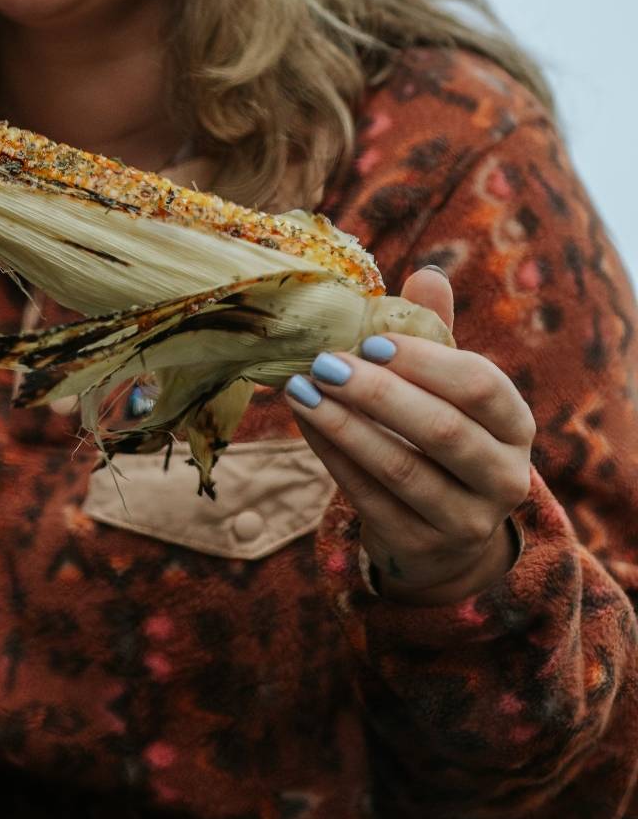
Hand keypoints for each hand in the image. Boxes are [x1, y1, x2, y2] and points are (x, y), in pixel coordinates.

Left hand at [284, 267, 534, 603]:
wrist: (443, 535)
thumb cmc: (440, 438)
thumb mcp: (447, 389)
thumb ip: (437, 335)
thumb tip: (427, 273)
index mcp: (516, 425)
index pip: (481, 385)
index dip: (424, 360)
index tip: (369, 339)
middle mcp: (504, 477)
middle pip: (442, 429)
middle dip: (377, 392)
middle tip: (325, 361)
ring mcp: (465, 520)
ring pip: (400, 467)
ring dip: (344, 424)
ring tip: (301, 388)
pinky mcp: (419, 546)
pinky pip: (369, 497)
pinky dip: (332, 455)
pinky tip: (306, 422)